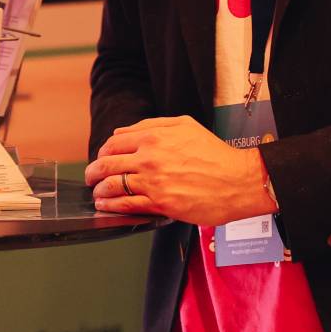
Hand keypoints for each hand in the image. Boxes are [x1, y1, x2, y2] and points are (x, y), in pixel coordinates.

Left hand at [83, 115, 271, 226]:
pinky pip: (127, 205)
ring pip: (113, 186)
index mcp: (153, 136)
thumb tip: (121, 132)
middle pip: (107, 164)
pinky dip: (111, 206)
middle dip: (93, 172)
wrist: (240, 180)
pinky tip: (105, 206)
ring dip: (99, 190)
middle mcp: (149, 158)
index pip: (113, 143)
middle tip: (91, 177)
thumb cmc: (215, 153)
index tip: (101, 159)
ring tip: (96, 193)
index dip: (103, 152)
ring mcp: (154, 182)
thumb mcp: (184, 125)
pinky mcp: (162, 204)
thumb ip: (150, 125)